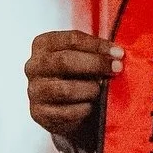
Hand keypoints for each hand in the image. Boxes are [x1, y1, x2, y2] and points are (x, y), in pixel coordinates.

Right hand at [24, 30, 122, 152]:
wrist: (64, 108)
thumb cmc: (77, 75)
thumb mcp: (82, 57)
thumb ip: (95, 53)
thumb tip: (117, 55)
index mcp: (43, 44)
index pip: (72, 39)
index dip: (97, 45)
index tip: (118, 53)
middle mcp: (33, 65)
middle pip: (65, 61)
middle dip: (95, 64)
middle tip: (117, 69)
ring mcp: (34, 90)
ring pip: (65, 89)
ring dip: (90, 89)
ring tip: (102, 90)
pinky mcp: (38, 113)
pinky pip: (66, 112)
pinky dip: (84, 109)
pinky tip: (92, 106)